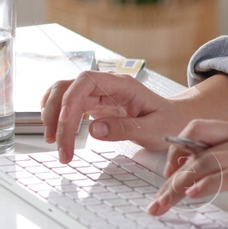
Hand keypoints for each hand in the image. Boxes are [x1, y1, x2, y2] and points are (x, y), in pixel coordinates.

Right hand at [41, 71, 190, 162]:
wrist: (175, 119)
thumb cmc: (168, 122)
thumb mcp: (154, 130)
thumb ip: (125, 129)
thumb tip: (94, 129)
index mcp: (122, 85)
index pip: (86, 81)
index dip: (70, 100)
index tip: (64, 124)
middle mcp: (107, 85)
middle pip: (69, 88)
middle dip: (57, 116)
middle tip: (60, 147)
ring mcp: (99, 94)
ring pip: (63, 95)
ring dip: (52, 116)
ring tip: (54, 143)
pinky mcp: (94, 105)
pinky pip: (67, 104)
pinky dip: (56, 115)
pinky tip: (54, 129)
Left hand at [149, 119, 227, 228]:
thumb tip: (200, 178)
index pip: (199, 130)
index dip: (176, 150)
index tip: (166, 175)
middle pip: (196, 147)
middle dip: (170, 173)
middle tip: (157, 198)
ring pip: (207, 162)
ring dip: (179, 185)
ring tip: (164, 203)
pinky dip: (206, 185)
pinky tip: (193, 196)